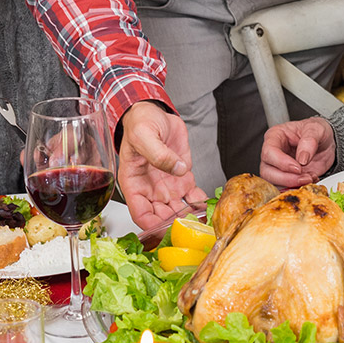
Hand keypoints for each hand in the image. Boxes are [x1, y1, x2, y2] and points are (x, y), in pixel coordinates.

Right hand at [117, 102, 205, 231]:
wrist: (155, 113)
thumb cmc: (141, 123)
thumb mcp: (144, 135)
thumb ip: (158, 154)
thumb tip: (177, 169)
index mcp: (134, 183)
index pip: (140, 213)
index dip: (151, 225)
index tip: (165, 229)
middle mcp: (150, 189)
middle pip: (161, 216)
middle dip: (174, 225)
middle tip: (190, 228)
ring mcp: (167, 186)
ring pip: (178, 211)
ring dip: (189, 218)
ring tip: (203, 222)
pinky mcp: (183, 179)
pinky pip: (192, 197)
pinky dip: (201, 204)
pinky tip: (209, 207)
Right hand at [259, 117, 335, 186]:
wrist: (326, 143)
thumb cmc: (317, 132)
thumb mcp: (317, 129)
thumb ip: (309, 140)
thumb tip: (302, 158)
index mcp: (275, 136)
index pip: (269, 152)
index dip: (282, 162)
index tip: (298, 167)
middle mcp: (273, 153)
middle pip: (267, 171)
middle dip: (286, 178)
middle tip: (304, 178)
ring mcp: (278, 167)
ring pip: (274, 183)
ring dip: (292, 185)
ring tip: (309, 178)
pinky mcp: (287, 178)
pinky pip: (286, 188)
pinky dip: (298, 188)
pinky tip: (311, 180)